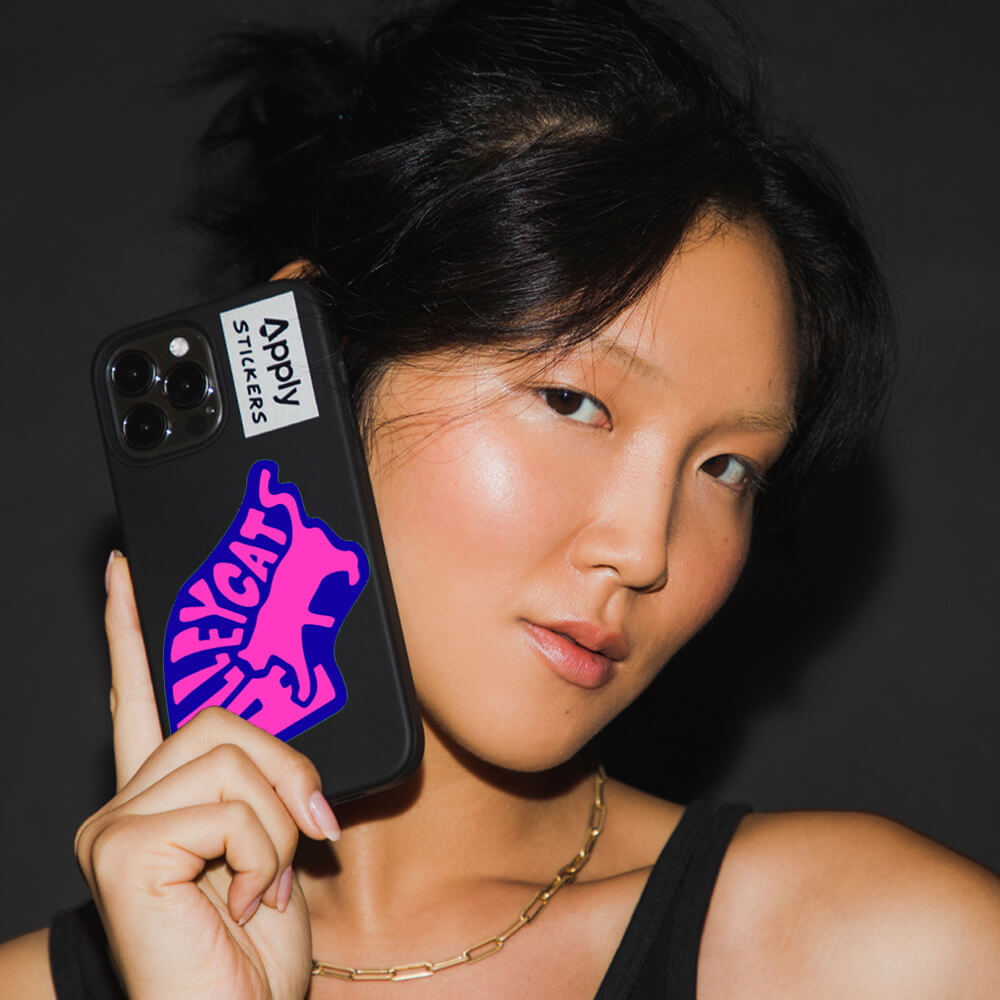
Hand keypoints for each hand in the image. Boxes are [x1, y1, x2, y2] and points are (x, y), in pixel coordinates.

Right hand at [74, 552, 340, 999]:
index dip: (130, 630)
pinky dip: (265, 853)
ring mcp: (118, 822)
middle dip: (287, 773)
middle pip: (225, 718)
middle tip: (306, 838)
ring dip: (280, 826)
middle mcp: (125, 801)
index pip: (139, 697)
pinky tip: (241, 902)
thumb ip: (266, 784)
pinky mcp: (124, 845)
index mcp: (161, 797)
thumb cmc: (252, 952)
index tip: (124, 570)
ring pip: (235, 756)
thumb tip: (283, 754)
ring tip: (263, 886)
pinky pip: (232, 806)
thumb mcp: (275, 847)